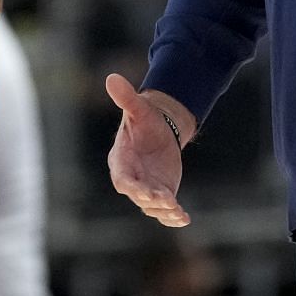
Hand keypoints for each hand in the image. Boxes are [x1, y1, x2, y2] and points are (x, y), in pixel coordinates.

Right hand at [105, 74, 189, 227]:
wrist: (159, 128)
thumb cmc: (144, 118)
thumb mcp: (137, 107)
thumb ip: (125, 97)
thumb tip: (111, 77)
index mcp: (121, 161)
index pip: (122, 179)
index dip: (132, 187)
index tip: (144, 192)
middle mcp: (132, 178)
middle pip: (138, 196)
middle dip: (151, 201)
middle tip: (167, 200)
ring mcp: (147, 188)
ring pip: (152, 206)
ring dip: (164, 210)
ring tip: (178, 211)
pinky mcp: (161, 193)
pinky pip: (165, 209)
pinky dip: (173, 217)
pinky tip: (184, 218)